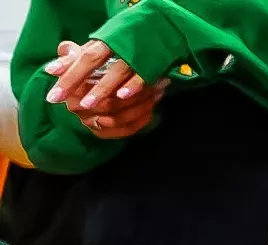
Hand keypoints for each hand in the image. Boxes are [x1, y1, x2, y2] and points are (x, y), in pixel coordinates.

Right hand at [44, 40, 167, 138]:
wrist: (85, 83)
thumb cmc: (84, 64)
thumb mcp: (76, 55)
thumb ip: (71, 53)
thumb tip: (70, 51)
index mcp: (71, 92)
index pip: (96, 93)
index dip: (117, 84)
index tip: (139, 72)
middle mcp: (80, 111)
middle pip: (112, 106)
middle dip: (137, 94)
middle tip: (158, 83)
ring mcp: (93, 123)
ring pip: (122, 119)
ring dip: (144, 105)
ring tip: (159, 91)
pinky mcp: (106, 132)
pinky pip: (128, 129)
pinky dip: (143, 118)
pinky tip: (153, 106)